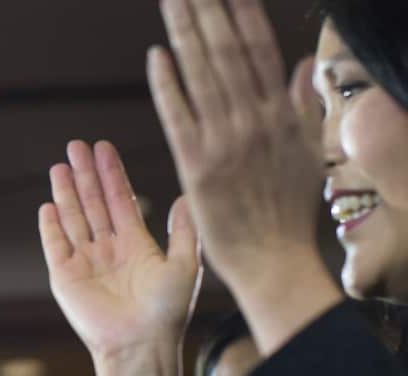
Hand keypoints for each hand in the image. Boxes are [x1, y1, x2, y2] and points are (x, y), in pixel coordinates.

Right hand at [39, 139, 200, 361]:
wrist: (140, 345)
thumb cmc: (167, 312)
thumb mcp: (186, 265)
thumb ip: (184, 231)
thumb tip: (186, 197)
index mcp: (135, 244)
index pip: (119, 200)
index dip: (111, 174)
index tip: (103, 147)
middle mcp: (108, 250)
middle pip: (92, 203)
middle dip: (85, 174)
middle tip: (76, 144)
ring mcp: (84, 263)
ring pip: (73, 219)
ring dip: (66, 192)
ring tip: (59, 165)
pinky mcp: (65, 278)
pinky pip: (55, 245)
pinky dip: (50, 226)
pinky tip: (48, 204)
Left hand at [148, 0, 323, 289]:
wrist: (273, 262)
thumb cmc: (287, 213)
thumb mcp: (306, 153)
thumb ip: (302, 107)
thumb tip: (302, 67)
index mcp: (281, 115)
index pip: (259, 51)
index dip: (242, 15)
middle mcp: (254, 121)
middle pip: (227, 53)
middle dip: (208, 12)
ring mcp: (225, 142)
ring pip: (202, 76)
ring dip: (185, 34)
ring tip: (173, 1)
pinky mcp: (197, 166)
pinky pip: (178, 117)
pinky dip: (167, 85)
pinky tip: (156, 56)